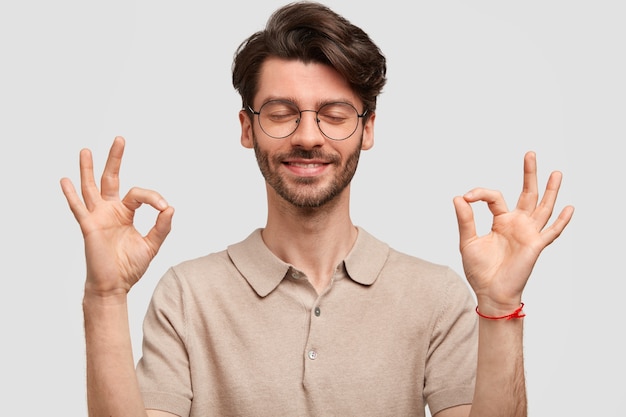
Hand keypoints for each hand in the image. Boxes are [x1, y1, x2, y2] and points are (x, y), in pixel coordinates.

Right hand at [60, 136, 173, 297]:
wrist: (115, 285)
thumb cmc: (130, 266)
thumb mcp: (152, 244)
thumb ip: (162, 227)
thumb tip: (170, 208)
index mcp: (126, 213)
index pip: (139, 194)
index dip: (153, 197)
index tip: (164, 208)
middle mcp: (110, 210)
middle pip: (111, 178)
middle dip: (115, 159)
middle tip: (120, 139)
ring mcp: (98, 216)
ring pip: (91, 187)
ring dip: (88, 169)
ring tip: (86, 150)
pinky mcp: (89, 226)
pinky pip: (79, 208)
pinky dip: (71, 195)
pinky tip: (65, 181)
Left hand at [452, 151, 573, 314]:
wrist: (490, 292)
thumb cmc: (480, 270)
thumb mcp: (468, 241)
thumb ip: (465, 220)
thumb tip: (458, 197)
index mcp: (500, 221)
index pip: (494, 197)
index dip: (480, 193)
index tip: (467, 197)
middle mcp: (516, 224)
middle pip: (527, 194)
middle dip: (529, 174)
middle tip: (530, 154)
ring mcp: (528, 233)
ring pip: (543, 207)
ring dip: (550, 191)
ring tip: (556, 172)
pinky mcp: (535, 246)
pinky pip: (551, 232)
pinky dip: (561, 221)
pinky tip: (569, 207)